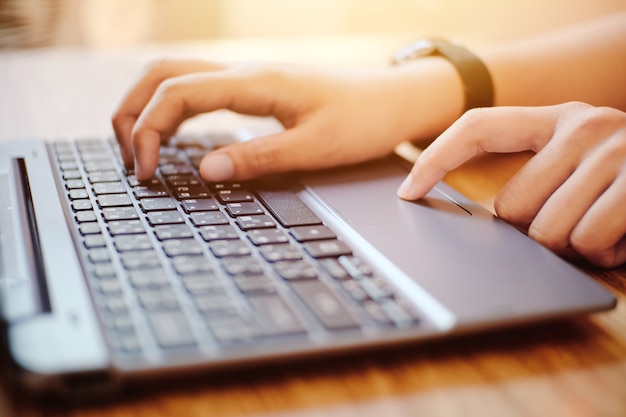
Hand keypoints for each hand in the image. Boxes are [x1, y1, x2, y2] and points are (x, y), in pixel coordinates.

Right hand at [112, 58, 458, 181]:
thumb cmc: (365, 119)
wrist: (396, 100)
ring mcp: (250, 77)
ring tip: (140, 148)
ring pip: (178, 75)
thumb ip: (258, 158)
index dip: (146, 129)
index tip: (143, 172)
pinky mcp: (257, 89)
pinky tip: (176, 138)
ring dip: (149, 106)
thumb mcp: (315, 146)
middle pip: (163, 73)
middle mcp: (245, 72)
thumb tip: (204, 171)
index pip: (176, 93)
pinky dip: (174, 109)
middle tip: (127, 158)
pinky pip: (200, 88)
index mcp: (255, 82)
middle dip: (132, 110)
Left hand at [398, 102, 625, 267]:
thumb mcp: (586, 167)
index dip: (436, 157)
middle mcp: (585, 125)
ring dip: (576, 246)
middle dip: (538, 233)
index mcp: (561, 118)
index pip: (479, 128)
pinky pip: (589, 244)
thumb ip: (540, 179)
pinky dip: (607, 255)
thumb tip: (487, 219)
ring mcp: (616, 151)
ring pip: (547, 233)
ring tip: (611, 224)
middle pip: (511, 209)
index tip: (407, 189)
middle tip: (581, 219)